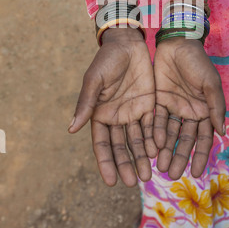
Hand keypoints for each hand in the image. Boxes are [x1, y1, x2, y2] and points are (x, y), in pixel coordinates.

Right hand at [68, 27, 156, 186]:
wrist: (128, 44)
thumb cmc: (106, 61)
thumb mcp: (94, 81)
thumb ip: (86, 105)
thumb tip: (71, 130)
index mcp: (100, 114)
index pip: (102, 144)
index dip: (106, 163)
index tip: (110, 182)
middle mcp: (117, 118)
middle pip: (121, 147)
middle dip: (126, 164)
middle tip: (133, 182)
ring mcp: (134, 113)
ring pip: (138, 141)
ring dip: (141, 158)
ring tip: (147, 175)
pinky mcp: (150, 105)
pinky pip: (152, 126)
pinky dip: (154, 140)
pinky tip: (157, 152)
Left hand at [153, 37, 225, 179]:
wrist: (177, 43)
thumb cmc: (198, 62)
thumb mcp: (210, 84)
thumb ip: (216, 107)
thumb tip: (223, 133)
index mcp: (204, 111)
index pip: (203, 139)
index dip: (201, 156)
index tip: (196, 173)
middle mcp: (188, 113)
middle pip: (184, 140)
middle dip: (179, 157)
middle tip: (172, 174)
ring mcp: (172, 108)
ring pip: (168, 134)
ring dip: (165, 150)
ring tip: (159, 166)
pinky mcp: (157, 101)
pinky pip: (155, 120)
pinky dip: (154, 133)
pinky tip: (151, 146)